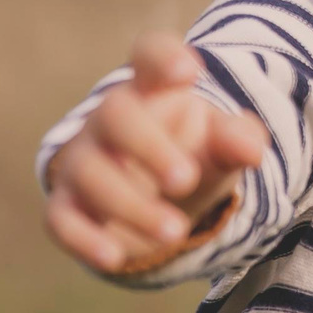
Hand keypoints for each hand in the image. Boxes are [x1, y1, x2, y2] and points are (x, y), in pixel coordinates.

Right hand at [43, 31, 267, 272]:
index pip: (149, 55)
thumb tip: (251, 149)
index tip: (188, 71)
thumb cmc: (190, 153)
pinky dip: (85, 240)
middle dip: (149, 147)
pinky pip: (62, 219)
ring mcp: (82, 160)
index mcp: (153, 89)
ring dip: (132, 206)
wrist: (154, 197)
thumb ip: (238, 139)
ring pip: (92, 174)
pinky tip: (116, 257)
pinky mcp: (67, 205)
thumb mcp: (221, 144)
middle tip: (185, 179)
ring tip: (176, 232)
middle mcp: (109, 119)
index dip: (163, 57)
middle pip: (115, 114)